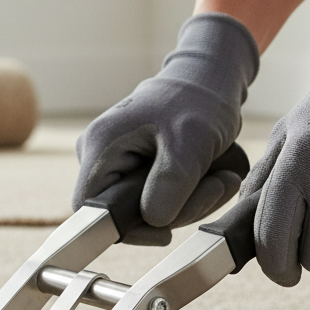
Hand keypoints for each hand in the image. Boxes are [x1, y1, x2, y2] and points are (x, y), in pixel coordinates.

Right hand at [72, 13, 257, 244]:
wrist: (208, 79)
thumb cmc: (198, 102)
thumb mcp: (191, 144)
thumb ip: (170, 184)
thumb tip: (154, 221)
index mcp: (100, 146)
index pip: (91, 210)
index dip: (125, 229)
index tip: (166, 229)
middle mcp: (98, 156)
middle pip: (122, 214)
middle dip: (171, 213)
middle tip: (214, 189)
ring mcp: (114, 162)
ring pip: (142, 210)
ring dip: (185, 205)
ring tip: (218, 179)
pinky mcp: (132, 168)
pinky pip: (152, 199)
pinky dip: (184, 197)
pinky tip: (208, 179)